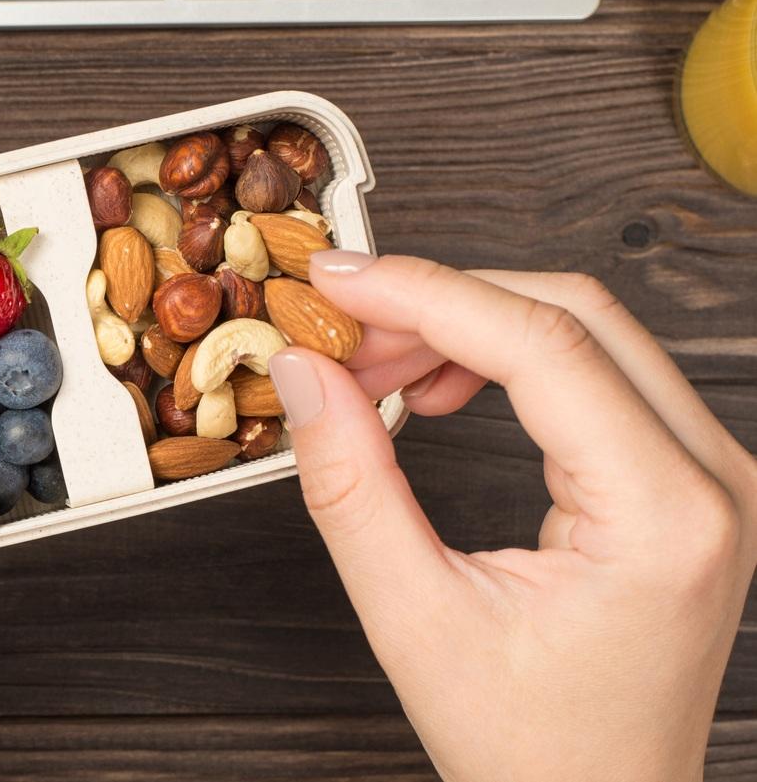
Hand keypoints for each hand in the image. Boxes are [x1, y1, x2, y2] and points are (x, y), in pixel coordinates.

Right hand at [269, 250, 756, 781]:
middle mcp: (711, 479)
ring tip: (377, 370)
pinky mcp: (684, 480)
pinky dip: (507, 362)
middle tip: (342, 331)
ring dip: (470, 328)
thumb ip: (351, 486)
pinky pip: (597, 373)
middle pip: (572, 313)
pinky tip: (441, 392)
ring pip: (585, 331)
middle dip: (442, 303)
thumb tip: (305, 375)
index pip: (541, 344)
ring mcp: (710, 474)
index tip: (336, 280)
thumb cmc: (530, 747)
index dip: (424, 294)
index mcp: (663, 515)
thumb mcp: (415, 620)